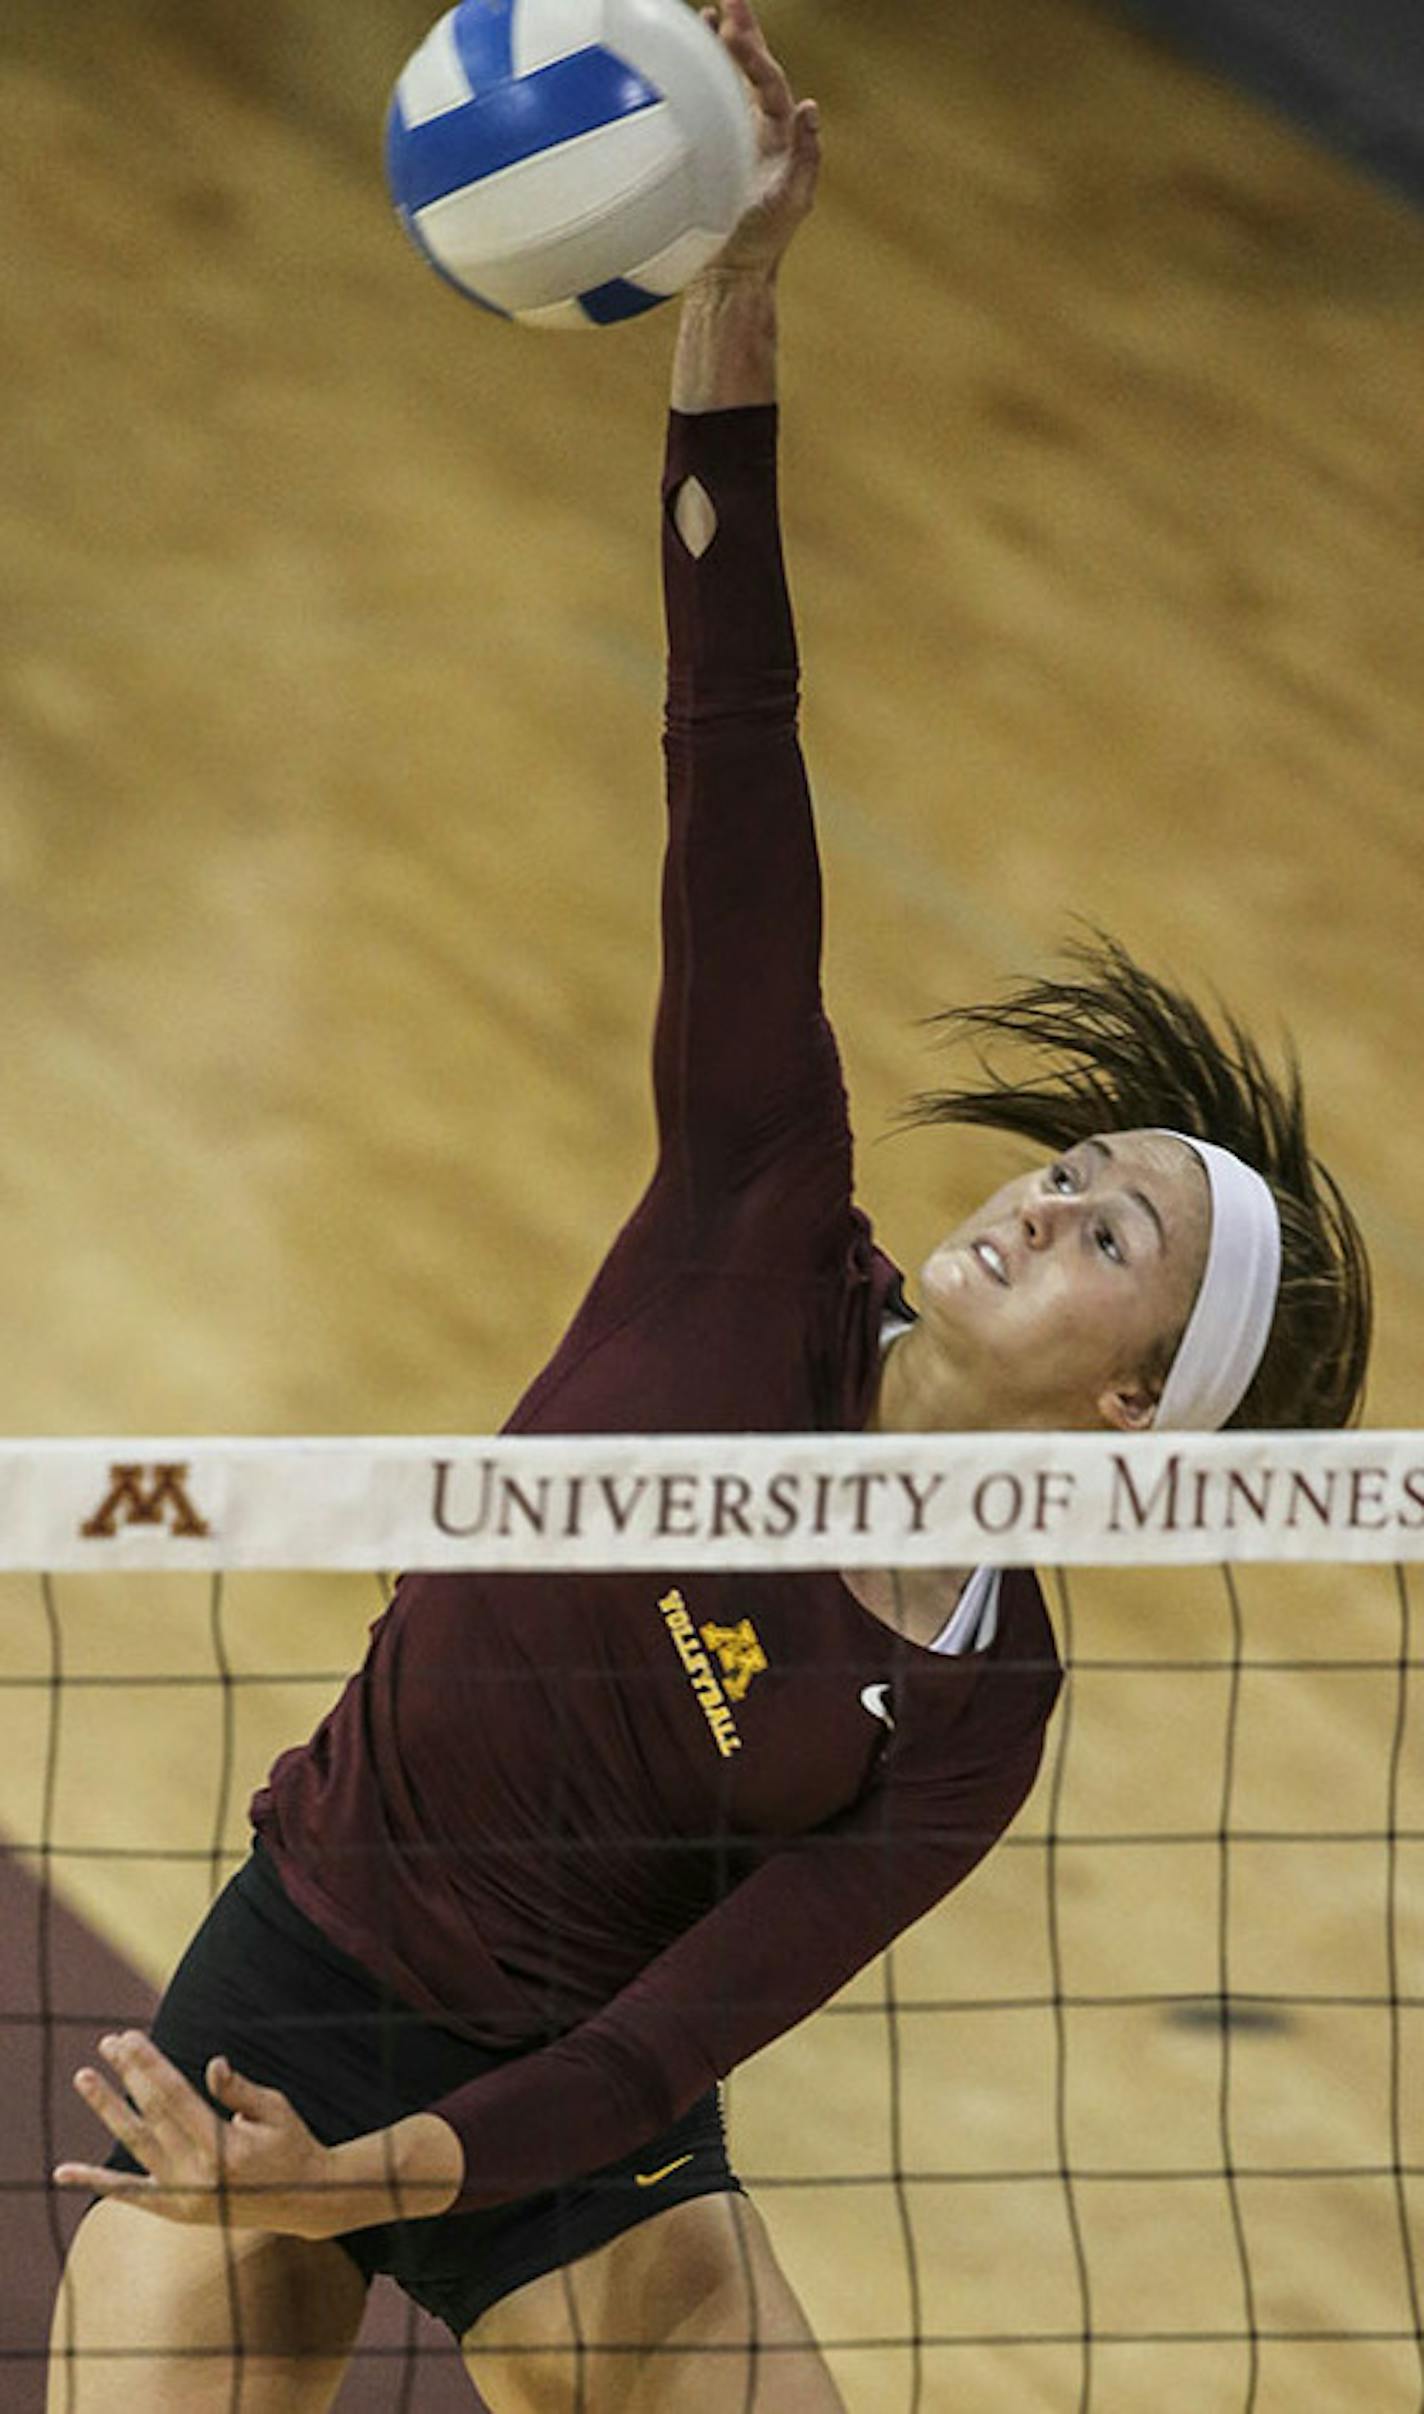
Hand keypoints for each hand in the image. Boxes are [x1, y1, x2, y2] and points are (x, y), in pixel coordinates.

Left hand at [53, 2031, 340, 2238]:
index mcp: (223, 2147)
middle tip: (107, 2042)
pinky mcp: (176, 2210)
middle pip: (152, 2113)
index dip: (149, 2064)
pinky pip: (130, 2193)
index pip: (174, 2096)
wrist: (305, 2202)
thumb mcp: (275, 2109)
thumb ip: (239, 2090)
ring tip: (84, 2077)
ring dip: (108, 2108)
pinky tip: (64, 2171)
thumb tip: (212, 2066)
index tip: (129, 2038)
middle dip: (128, 2074)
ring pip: (136, 2144)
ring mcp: (183, 2196)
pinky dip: (96, 2181)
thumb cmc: (292, 2144)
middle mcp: (197, 2175)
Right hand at [698, 0, 820, 279]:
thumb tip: (810, 106)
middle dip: (743, 28)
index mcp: (781, 135)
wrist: (729, 271)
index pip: (770, 83)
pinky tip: (685, 57)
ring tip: (710, 13)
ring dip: (722, 44)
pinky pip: (706, 104)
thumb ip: (806, 157)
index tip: (730, 31)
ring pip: (731, 80)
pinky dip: (699, 77)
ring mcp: (735, 135)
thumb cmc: (761, 242)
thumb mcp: (791, 202)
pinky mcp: (711, 149)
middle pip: (755, 68)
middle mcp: (761, 127)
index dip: (754, 57)